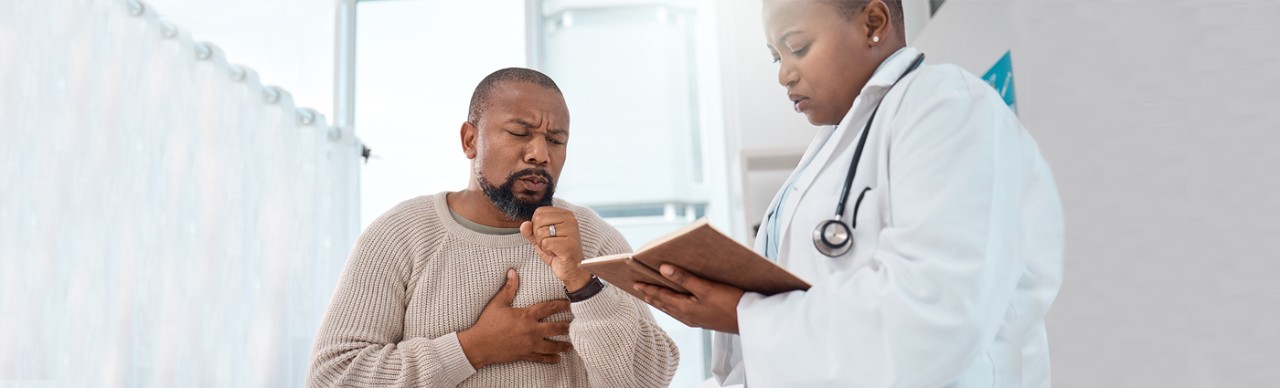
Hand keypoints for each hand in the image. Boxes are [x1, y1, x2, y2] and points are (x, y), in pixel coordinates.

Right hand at [458, 269, 573, 367]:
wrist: (479, 345)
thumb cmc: (487, 323)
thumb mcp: (497, 303)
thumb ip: (508, 288)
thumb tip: (512, 272)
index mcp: (526, 315)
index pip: (549, 307)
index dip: (562, 305)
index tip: (570, 303)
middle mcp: (531, 330)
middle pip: (556, 328)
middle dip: (567, 326)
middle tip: (576, 324)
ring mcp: (529, 344)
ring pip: (552, 345)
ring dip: (563, 345)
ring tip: (571, 345)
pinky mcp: (525, 355)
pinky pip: (541, 358)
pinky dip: (550, 359)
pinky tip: (557, 359)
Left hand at [520, 207, 590, 291]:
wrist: (571, 269)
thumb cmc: (557, 253)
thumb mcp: (540, 239)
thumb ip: (530, 231)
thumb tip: (524, 224)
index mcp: (565, 214)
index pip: (539, 212)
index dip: (536, 226)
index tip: (547, 236)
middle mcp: (570, 220)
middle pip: (538, 220)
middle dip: (538, 235)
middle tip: (550, 244)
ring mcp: (571, 231)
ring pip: (540, 232)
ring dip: (543, 245)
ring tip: (554, 249)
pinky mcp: (569, 244)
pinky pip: (545, 243)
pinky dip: (547, 251)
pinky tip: (556, 254)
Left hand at [634, 263, 744, 333]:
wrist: (750, 322)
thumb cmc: (730, 303)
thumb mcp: (706, 288)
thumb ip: (684, 278)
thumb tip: (663, 268)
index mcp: (685, 308)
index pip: (661, 295)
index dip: (647, 287)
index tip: (634, 281)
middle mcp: (688, 316)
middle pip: (664, 303)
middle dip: (650, 295)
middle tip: (637, 288)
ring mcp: (696, 319)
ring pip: (672, 309)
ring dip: (661, 301)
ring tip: (651, 296)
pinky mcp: (705, 319)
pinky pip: (682, 312)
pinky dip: (673, 306)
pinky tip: (676, 304)